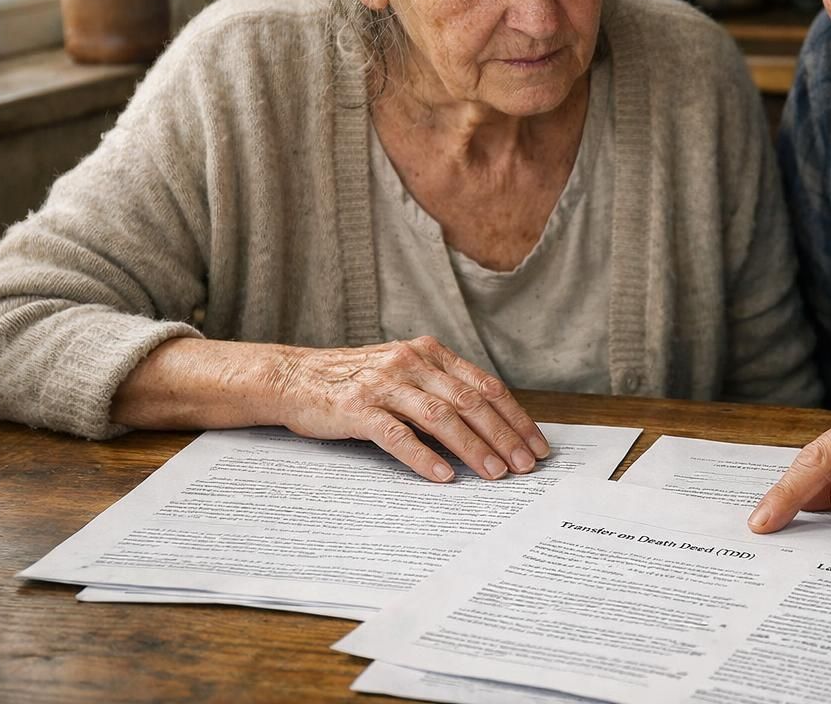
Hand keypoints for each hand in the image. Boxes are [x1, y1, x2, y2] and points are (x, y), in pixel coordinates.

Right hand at [270, 336, 549, 482]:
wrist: (293, 377)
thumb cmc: (356, 382)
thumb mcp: (405, 375)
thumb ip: (442, 391)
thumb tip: (492, 429)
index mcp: (430, 354)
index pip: (486, 387)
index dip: (516, 418)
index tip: (537, 446)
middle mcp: (412, 363)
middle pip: (470, 402)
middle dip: (504, 436)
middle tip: (525, 466)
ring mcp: (384, 384)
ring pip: (441, 417)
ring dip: (473, 448)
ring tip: (495, 474)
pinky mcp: (356, 408)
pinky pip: (397, 434)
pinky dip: (423, 456)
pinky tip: (444, 476)